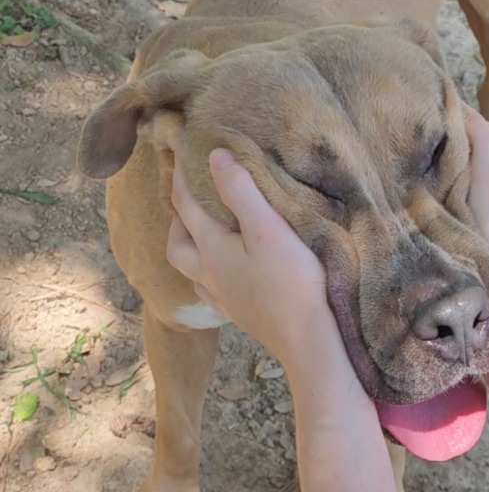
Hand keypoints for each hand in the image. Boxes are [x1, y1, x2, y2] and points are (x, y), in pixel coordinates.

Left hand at [167, 149, 343, 373]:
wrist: (308, 340)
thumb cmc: (291, 281)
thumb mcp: (268, 228)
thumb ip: (241, 190)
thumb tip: (215, 157)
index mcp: (211, 249)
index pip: (185, 205)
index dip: (180, 176)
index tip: (180, 151)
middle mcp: (208, 274)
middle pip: (176, 243)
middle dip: (177, 217)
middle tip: (189, 197)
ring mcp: (222, 297)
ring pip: (190, 269)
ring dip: (189, 247)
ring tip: (204, 232)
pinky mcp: (240, 314)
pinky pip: (210, 290)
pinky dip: (208, 273)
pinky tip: (225, 272)